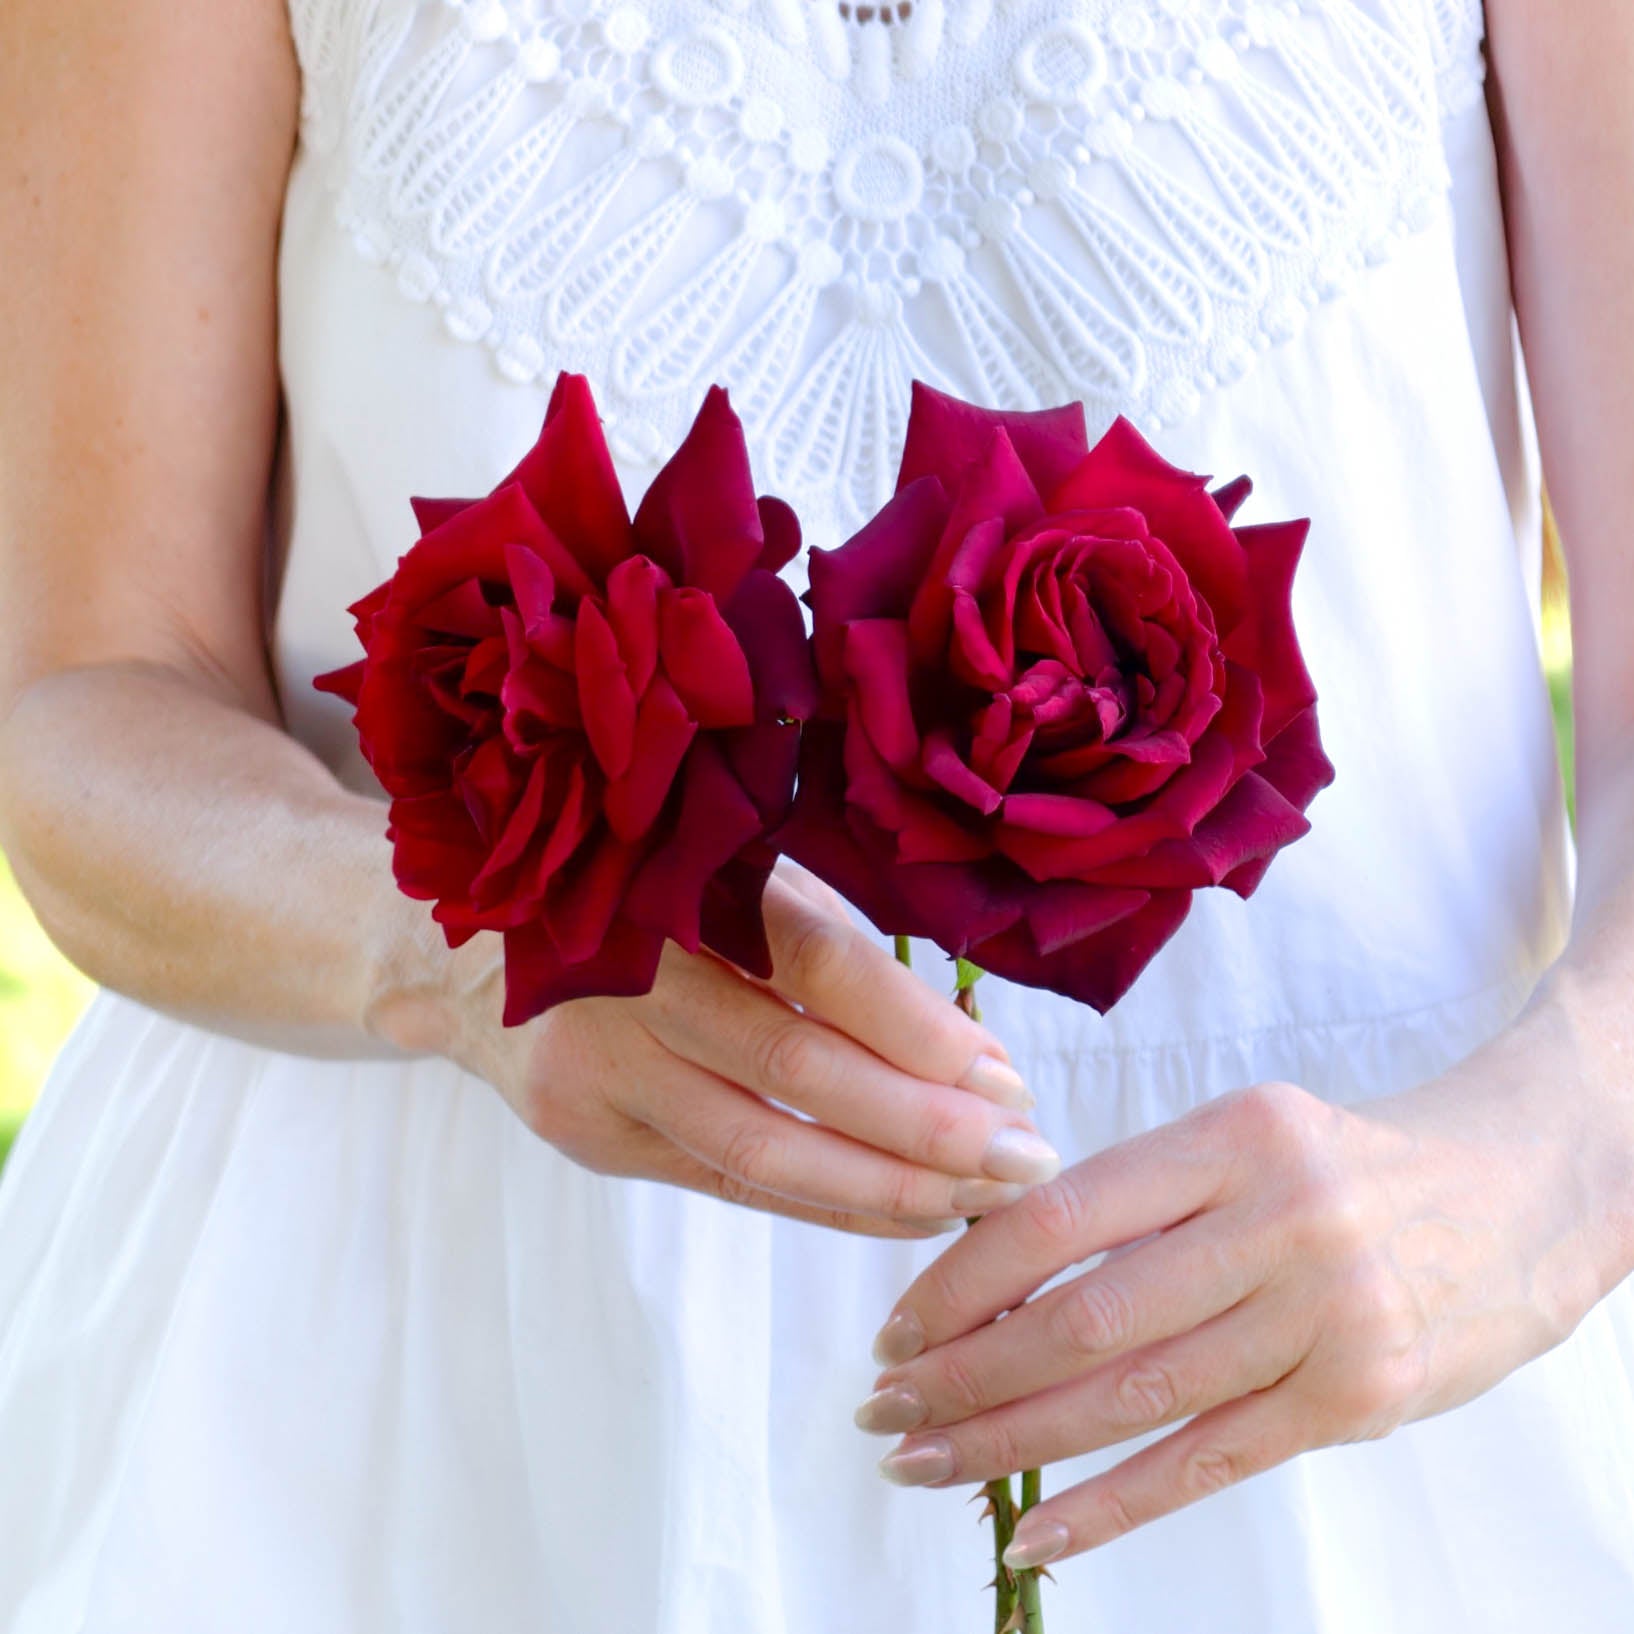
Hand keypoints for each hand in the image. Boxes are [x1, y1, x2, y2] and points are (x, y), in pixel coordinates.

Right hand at [433, 860, 1061, 1236]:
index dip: (916, 1026)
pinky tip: (901, 1214)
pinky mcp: (589, 1131)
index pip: (814, 964)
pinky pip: (726, 1181)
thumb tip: (963, 1045)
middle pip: (794, 1071)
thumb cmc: (636, 893)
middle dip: (923, 1126)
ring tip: (981, 1201)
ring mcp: (597, 1066)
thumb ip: (823, 941)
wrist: (461, 948)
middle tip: (1024, 1158)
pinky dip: (823, 1204)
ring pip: (760, 1148)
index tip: (1007, 1076)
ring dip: (884, 1186)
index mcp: (674, 884)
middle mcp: (628, 977)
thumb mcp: (721, 873)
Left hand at [852, 1004, 1623, 1562]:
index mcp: (1230, 1135)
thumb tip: (982, 1271)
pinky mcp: (1357, 1398)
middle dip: (966, 1374)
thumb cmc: (1341, 1167)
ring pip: (1134, 1399)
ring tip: (923, 1462)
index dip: (961, 1281)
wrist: (1512, 1198)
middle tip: (885, 1408)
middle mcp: (1279, 1219)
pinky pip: (1207, 1465)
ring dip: (1012, 1443)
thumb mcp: (1241, 1139)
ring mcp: (1325, 1315)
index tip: (897, 1326)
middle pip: (1086, 1320)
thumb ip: (1135, 1200)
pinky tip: (1031, 1530)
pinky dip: (1108, 1507)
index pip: (1060, 1217)